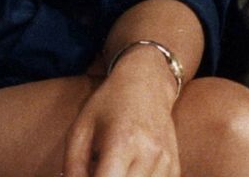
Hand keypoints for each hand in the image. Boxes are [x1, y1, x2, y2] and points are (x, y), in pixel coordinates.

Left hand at [63, 53, 179, 176]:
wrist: (148, 82)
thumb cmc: (108, 105)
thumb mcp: (81, 128)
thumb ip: (73, 166)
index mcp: (122, 141)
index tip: (87, 174)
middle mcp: (149, 154)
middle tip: (99, 169)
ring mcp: (166, 162)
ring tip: (112, 169)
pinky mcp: (175, 168)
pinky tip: (129, 170)